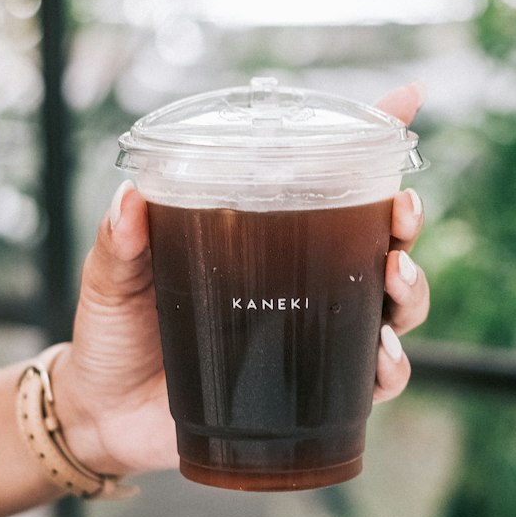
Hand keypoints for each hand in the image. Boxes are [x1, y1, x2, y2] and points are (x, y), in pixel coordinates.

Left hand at [55, 81, 429, 474]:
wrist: (105, 416)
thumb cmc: (115, 333)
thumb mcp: (111, 276)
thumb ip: (120, 239)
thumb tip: (131, 198)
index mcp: (264, 237)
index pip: (330, 180)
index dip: (375, 138)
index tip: (408, 100)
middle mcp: (301, 282)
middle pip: (380, 242)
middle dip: (405, 223)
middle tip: (401, 213)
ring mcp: (312, 338)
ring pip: (392, 308)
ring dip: (411, 290)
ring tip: (395, 276)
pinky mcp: (313, 394)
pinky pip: (371, 383)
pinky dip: (391, 369)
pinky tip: (381, 357)